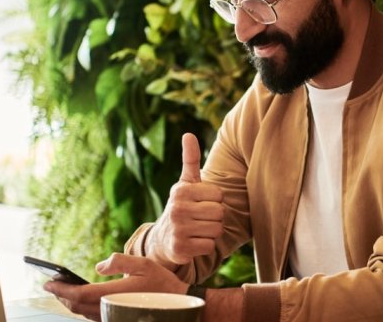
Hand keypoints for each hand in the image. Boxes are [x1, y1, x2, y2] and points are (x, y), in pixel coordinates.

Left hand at [44, 253, 188, 320]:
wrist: (179, 305)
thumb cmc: (162, 283)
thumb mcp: (143, 263)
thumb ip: (119, 261)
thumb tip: (98, 266)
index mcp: (115, 294)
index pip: (79, 294)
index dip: (61, 289)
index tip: (47, 282)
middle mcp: (111, 309)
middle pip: (77, 306)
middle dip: (62, 296)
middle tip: (50, 285)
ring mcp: (114, 317)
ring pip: (84, 314)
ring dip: (71, 303)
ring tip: (62, 291)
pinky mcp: (118, 320)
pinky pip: (94, 317)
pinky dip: (82, 309)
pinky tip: (81, 300)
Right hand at [148, 133, 224, 266]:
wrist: (162, 239)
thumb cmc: (182, 206)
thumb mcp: (185, 183)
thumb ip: (190, 159)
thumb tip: (188, 134)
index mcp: (181, 190)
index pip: (219, 195)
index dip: (215, 200)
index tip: (201, 203)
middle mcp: (177, 208)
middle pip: (220, 212)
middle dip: (215, 217)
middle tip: (200, 218)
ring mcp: (178, 229)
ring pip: (217, 230)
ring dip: (211, 232)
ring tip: (197, 229)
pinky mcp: (180, 248)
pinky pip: (210, 246)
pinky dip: (205, 246)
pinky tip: (194, 242)